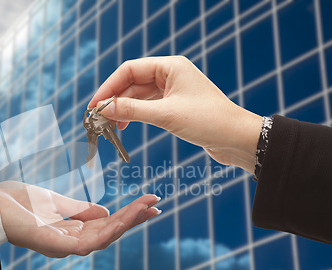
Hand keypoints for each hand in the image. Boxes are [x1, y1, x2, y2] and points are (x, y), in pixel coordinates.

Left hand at [0, 181, 160, 257]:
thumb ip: (78, 209)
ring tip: (145, 209)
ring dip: (125, 224)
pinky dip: (105, 234)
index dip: (128, 215)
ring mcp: (62, 245)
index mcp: (71, 231)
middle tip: (155, 205)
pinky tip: (119, 222)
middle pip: (109, 233)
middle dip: (133, 219)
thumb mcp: (54, 202)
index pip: (107, 225)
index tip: (149, 202)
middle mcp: (69, 242)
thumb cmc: (18, 203)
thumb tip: (104, 212)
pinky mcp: (52, 245)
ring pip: (102, 239)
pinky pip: (84, 245)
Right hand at [89, 56, 262, 173]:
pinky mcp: (175, 106)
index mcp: (170, 66)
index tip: (95, 105)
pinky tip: (125, 126)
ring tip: (109, 126)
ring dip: (123, 110)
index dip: (109, 87)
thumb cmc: (209, 121)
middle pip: (132, 83)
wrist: (237, 139)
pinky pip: (148, 107)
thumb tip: (104, 109)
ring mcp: (173, 91)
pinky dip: (135, 116)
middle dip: (114, 100)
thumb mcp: (166, 115)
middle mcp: (170, 75)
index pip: (130, 70)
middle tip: (98, 118)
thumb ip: (133, 111)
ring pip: (139, 97)